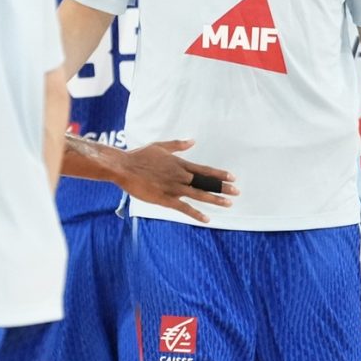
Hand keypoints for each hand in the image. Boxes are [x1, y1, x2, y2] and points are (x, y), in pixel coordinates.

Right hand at [116, 139, 237, 221]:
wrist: (124, 167)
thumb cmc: (140, 156)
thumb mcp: (161, 146)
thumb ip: (178, 145)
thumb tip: (192, 141)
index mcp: (180, 164)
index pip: (204, 170)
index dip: (219, 175)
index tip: (232, 177)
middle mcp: (180, 176)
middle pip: (206, 183)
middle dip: (223, 188)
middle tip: (237, 192)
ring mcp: (174, 188)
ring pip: (199, 194)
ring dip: (215, 199)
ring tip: (229, 204)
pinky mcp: (165, 199)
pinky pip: (184, 208)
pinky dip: (196, 214)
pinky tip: (207, 219)